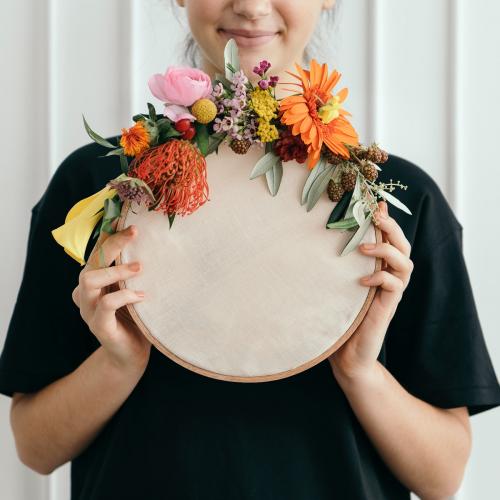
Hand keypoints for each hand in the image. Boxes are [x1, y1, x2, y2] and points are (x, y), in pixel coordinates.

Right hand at [71, 221, 151, 373]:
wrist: (130, 354)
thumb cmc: (135, 318)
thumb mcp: (133, 289)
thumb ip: (133, 271)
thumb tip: (154, 242)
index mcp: (93, 282)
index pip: (96, 252)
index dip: (110, 235)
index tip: (130, 222)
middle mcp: (86, 293)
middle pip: (91, 261)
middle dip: (112, 244)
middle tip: (135, 233)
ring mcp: (89, 311)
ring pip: (90, 280)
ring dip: (116, 270)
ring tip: (140, 268)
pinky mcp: (99, 326)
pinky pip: (106, 305)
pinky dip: (125, 296)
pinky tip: (142, 296)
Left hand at [328, 201, 413, 380]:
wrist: (345, 355)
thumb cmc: (336, 317)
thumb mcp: (334, 284)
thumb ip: (334, 265)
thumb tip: (316, 239)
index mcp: (378, 269)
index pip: (390, 239)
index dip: (386, 220)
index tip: (374, 202)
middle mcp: (388, 278)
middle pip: (403, 246)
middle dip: (392, 228)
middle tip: (375, 216)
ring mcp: (389, 294)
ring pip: (405, 264)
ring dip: (386, 251)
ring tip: (363, 247)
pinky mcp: (387, 309)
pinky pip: (395, 287)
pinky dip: (382, 279)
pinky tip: (363, 280)